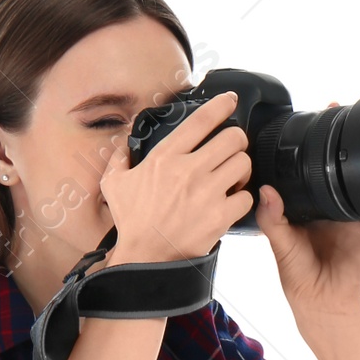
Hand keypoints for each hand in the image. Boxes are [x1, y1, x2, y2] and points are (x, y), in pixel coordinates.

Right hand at [99, 89, 256, 263]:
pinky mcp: (219, 216)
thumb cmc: (130, 223)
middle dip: (237, 141)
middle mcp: (189, 171)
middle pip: (233, 138)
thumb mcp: (114, 184)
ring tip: (232, 178)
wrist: (144, 259)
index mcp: (165, 158)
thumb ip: (120, 156)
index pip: (201, 120)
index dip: (221, 105)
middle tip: (233, 150)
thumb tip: (126, 138)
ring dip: (241, 169)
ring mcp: (206, 193)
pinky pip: (245, 197)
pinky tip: (231, 203)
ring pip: (243, 164)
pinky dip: (242, 199)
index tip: (230, 101)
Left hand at [255, 102, 359, 321]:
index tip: (296, 125)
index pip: (298, 173)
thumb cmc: (299, 278)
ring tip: (350, 126)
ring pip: (350, 177)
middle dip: (328, 143)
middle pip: (326, 168)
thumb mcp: (280, 246)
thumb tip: (265, 191)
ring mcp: (347, 210)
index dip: (298, 151)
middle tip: (328, 113)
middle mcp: (323, 205)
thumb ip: (272, 220)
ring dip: (352, 156)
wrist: (327, 302)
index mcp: (299, 207)